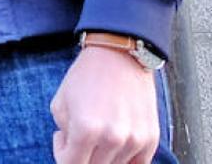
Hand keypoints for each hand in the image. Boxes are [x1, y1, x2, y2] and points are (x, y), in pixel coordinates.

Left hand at [51, 44, 159, 163]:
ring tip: (97, 132)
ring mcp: (135, 141)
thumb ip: (63, 135)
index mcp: (86, 130)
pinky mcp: (151, 139)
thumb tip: (72, 152)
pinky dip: (123, 159)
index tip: (62, 141)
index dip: (62, 156)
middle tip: (77, 138)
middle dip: (80, 156)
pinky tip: (113, 141)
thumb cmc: (85, 77)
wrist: (119, 57)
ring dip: (101, 155)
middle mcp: (112, 139)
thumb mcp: (60, 104)